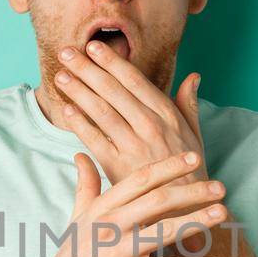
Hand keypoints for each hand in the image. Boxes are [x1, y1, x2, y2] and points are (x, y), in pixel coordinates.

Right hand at [11, 150, 226, 256]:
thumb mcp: (77, 216)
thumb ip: (85, 185)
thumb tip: (81, 155)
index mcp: (103, 206)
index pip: (141, 179)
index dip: (169, 167)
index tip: (194, 157)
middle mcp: (111, 224)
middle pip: (158, 200)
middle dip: (192, 191)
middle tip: (221, 186)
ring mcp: (118, 251)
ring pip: (164, 231)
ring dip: (197, 222)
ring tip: (223, 215)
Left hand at [54, 40, 207, 186]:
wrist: (188, 210)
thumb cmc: (190, 171)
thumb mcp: (196, 134)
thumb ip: (189, 103)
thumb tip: (193, 76)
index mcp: (167, 114)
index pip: (134, 80)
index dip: (112, 62)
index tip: (93, 46)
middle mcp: (150, 126)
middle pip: (113, 90)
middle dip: (88, 69)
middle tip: (67, 52)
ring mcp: (134, 146)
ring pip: (101, 111)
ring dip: (78, 91)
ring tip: (61, 76)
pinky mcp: (119, 167)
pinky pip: (95, 140)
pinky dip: (80, 124)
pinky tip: (67, 110)